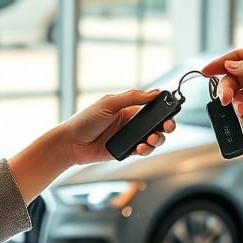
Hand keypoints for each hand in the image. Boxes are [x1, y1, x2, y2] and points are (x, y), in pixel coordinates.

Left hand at [59, 89, 176, 164]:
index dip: (163, 108)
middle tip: (168, 126)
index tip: (171, 109)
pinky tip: (141, 148)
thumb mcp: (109, 103)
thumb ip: (133, 97)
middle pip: (157, 124)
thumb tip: (155, 92)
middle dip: (166, 125)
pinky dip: (146, 150)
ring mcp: (130, 137)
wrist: (71, 143)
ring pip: (153, 139)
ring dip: (157, 139)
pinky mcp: (126, 151)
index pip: (152, 106)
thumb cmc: (85, 120)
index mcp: (128, 108)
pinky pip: (143, 151)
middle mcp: (131, 122)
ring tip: (151, 139)